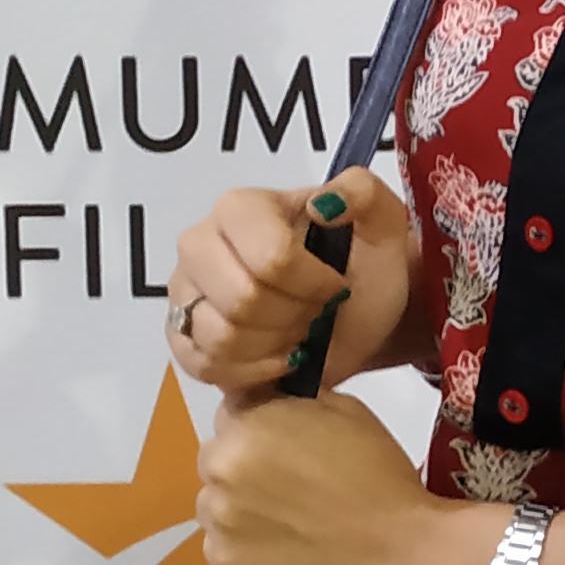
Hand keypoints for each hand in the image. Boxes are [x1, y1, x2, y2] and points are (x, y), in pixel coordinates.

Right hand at [164, 164, 417, 392]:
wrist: (354, 316)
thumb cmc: (363, 266)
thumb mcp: (383, 222)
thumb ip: (363, 192)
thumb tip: (324, 206)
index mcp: (240, 207)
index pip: (270, 257)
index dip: (312, 284)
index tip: (334, 286)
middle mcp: (199, 244)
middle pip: (241, 299)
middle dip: (293, 316)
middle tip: (315, 312)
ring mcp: (184, 293)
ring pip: (222, 338)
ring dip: (275, 345)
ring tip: (298, 332)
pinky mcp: (182, 339)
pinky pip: (205, 367)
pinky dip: (253, 372)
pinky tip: (278, 358)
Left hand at [194, 389, 501, 564]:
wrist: (400, 554)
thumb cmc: (380, 477)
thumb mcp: (343, 410)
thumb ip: (292, 402)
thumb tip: (271, 404)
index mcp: (245, 428)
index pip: (231, 413)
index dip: (260, 426)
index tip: (286, 445)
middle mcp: (219, 474)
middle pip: (218, 460)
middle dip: (246, 466)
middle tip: (291, 486)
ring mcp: (218, 525)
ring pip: (218, 505)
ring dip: (242, 506)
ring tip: (291, 522)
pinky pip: (223, 546)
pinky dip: (245, 546)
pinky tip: (286, 548)